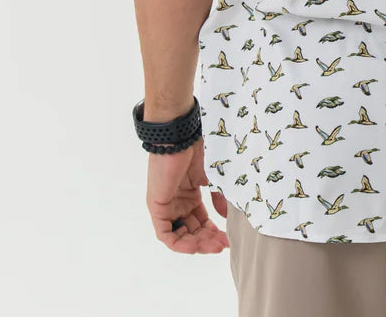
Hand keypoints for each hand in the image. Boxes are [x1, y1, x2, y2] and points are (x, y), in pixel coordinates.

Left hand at [145, 137, 229, 252]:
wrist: (179, 138)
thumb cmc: (195, 150)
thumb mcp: (211, 177)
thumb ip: (218, 198)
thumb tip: (226, 217)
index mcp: (188, 196)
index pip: (201, 222)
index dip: (213, 233)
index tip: (228, 239)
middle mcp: (177, 204)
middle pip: (192, 231)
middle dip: (208, 241)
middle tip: (223, 244)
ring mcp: (166, 206)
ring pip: (180, 236)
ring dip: (197, 244)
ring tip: (214, 245)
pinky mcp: (157, 208)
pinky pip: (166, 234)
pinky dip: (180, 244)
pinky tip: (195, 246)